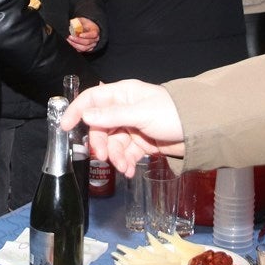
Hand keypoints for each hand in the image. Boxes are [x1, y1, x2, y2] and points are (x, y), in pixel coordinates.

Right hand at [58, 80, 184, 174]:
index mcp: (122, 94)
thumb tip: (86, 115)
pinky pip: (125, 153)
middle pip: (100, 126)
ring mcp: (132, 127)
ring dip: (115, 157)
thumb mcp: (140, 114)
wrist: (199, 130)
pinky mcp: (141, 143)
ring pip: (112, 143)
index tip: (65, 127)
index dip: (77, 111)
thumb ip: (112, 115)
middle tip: (103, 157)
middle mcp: (124, 109)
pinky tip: (129, 169)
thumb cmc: (171, 114)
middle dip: (101, 143)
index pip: (92, 99)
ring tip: (124, 167)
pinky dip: (125, 162)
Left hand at [66, 17, 100, 52]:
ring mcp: (92, 45)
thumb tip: (73, 24)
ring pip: (84, 48)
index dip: (86, 35)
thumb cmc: (85, 24)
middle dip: (77, 40)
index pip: (93, 34)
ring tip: (69, 40)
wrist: (87, 29)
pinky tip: (71, 42)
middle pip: (87, 42)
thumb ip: (78, 22)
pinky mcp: (88, 49)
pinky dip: (75, 47)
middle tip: (70, 37)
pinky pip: (81, 50)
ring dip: (75, 44)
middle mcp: (95, 39)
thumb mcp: (82, 20)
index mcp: (95, 31)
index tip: (79, 34)